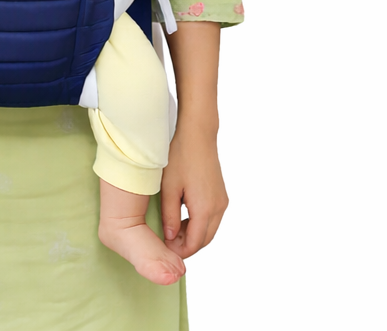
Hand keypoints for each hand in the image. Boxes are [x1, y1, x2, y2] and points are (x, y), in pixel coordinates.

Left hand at [160, 124, 228, 259]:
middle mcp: (218, 208)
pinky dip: (199, 224)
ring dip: (193, 235)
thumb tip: (170, 238)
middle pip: (205, 240)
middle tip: (167, 243)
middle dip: (187, 246)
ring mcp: (222, 201)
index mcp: (205, 208)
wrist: (197, 135)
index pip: (195, 244)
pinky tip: (182, 217)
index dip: (180, 251)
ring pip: (210, 230)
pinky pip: (212, 218)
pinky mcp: (221, 195)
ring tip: (172, 229)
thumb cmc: (181, 156)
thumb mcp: (168, 187)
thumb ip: (170, 215)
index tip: (164, 250)